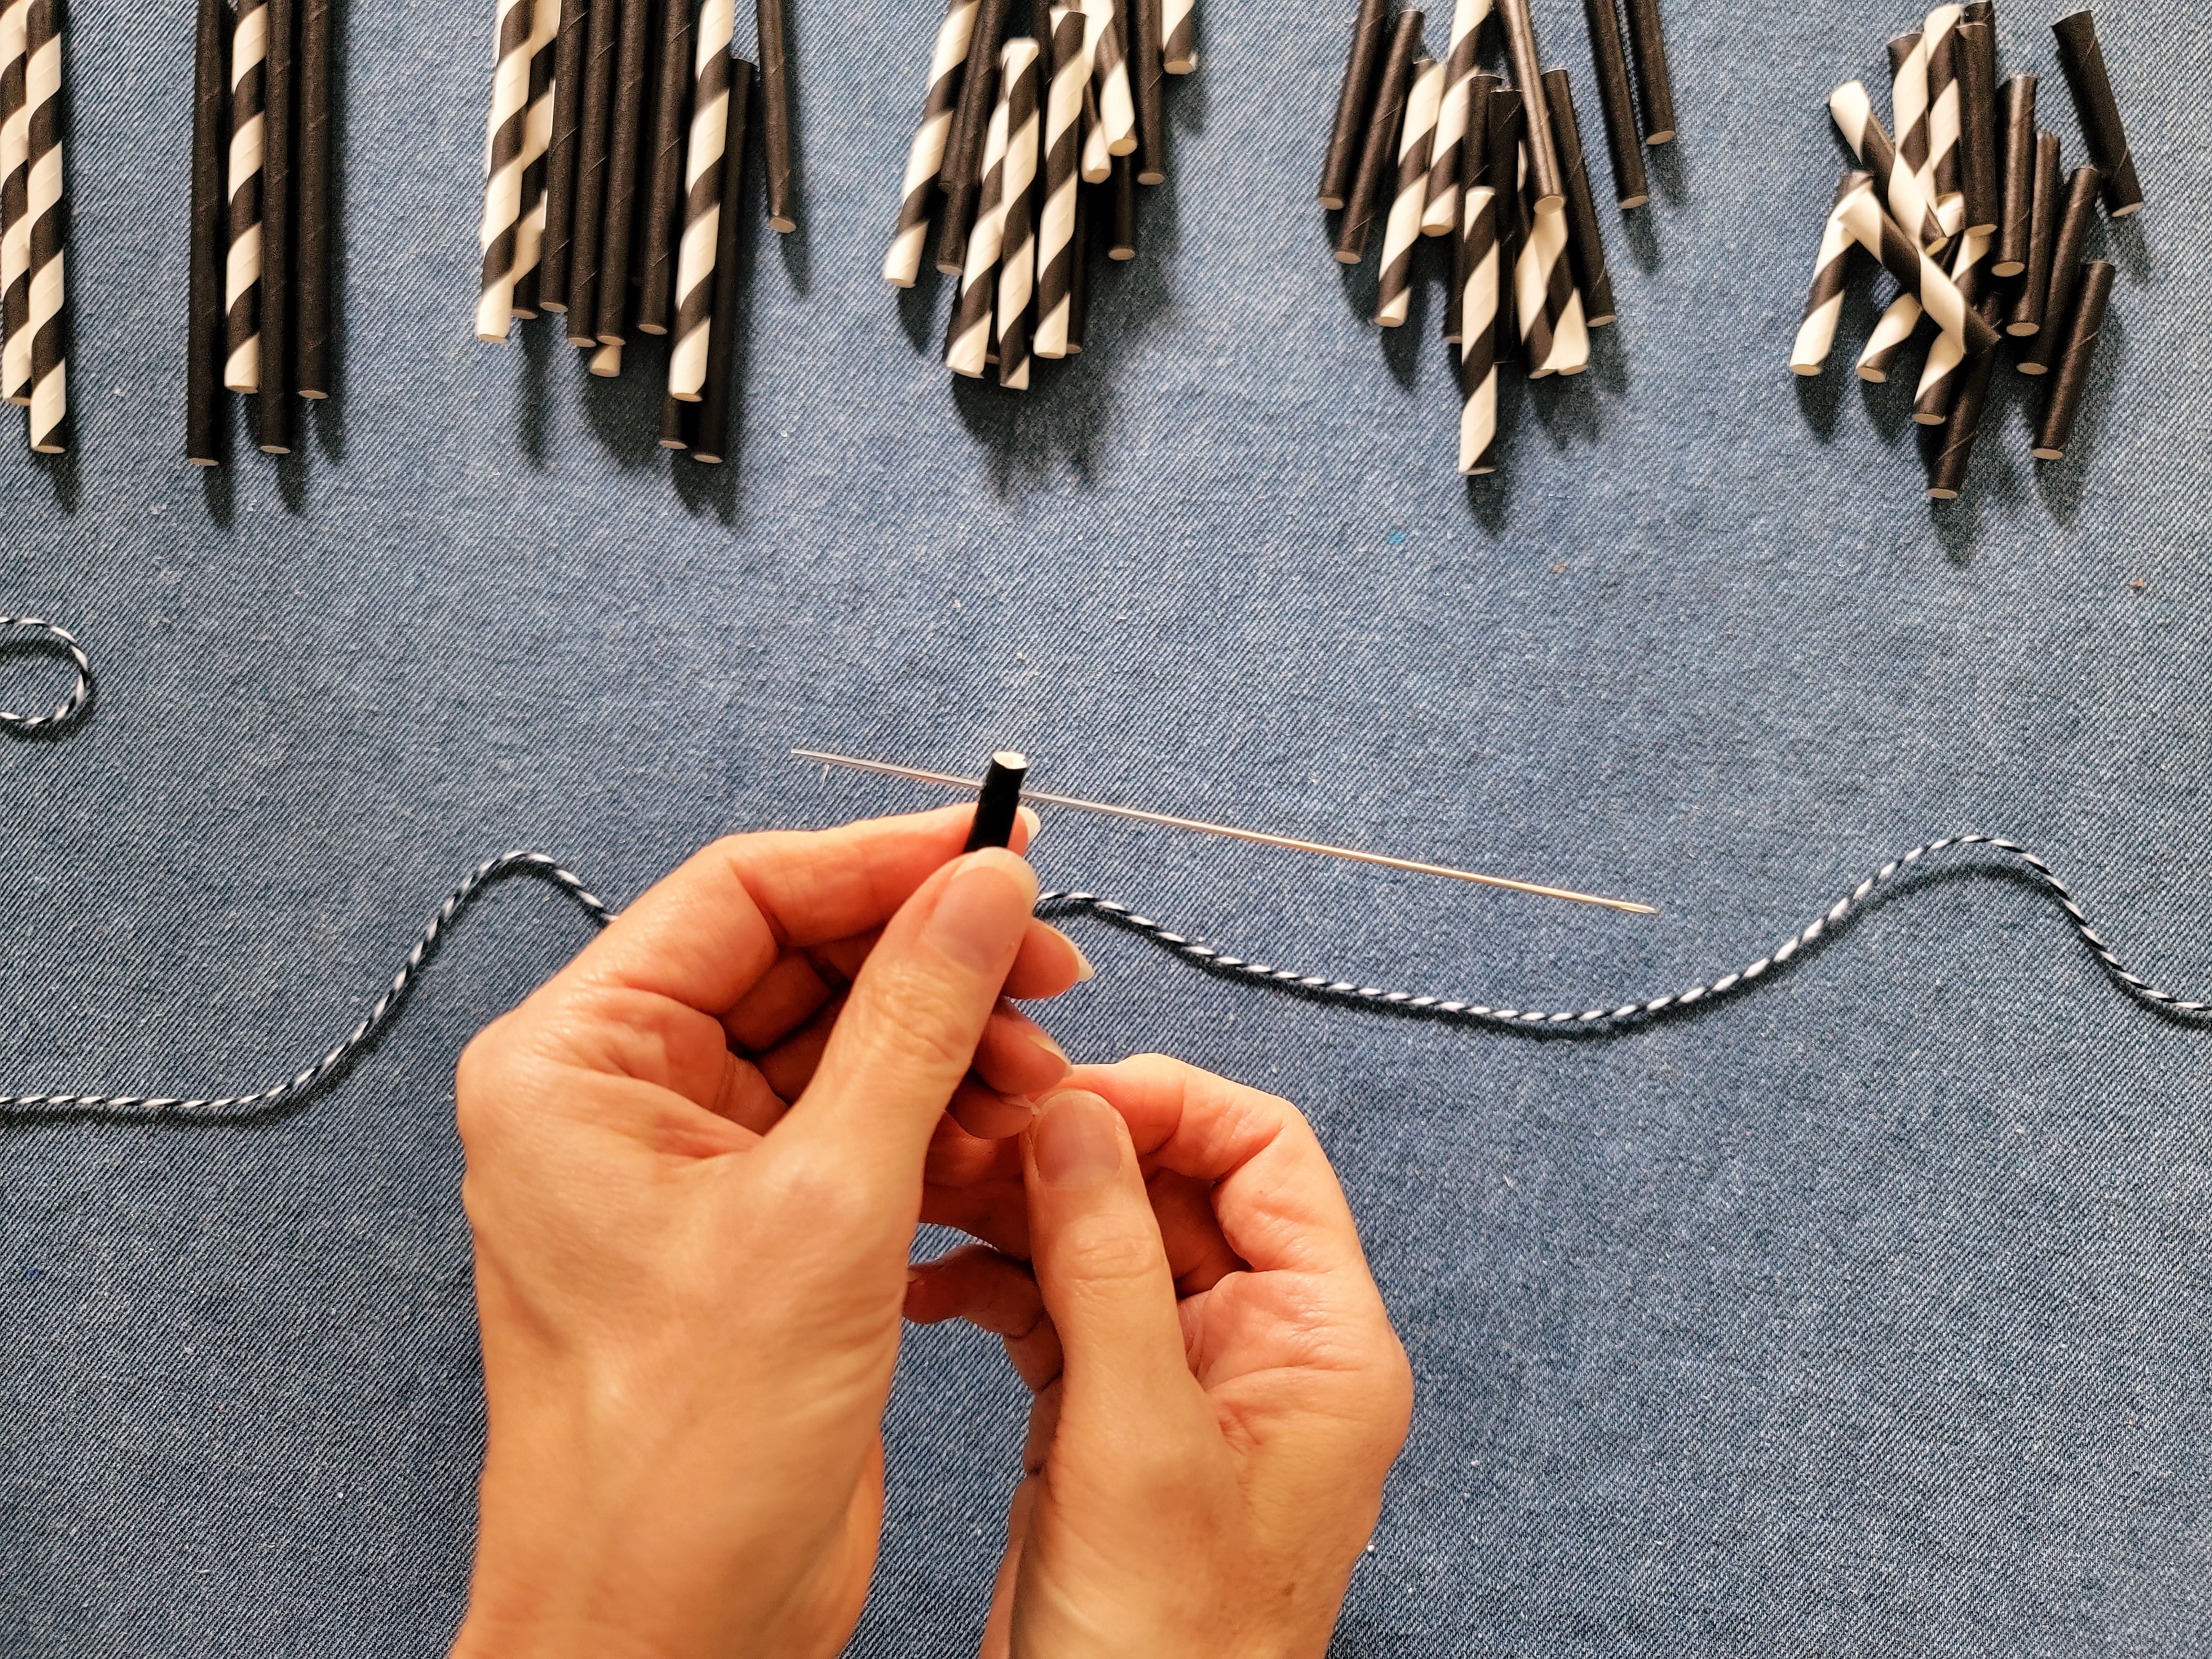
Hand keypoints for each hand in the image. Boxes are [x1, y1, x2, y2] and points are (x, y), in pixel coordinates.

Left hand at [447, 807, 1087, 1658]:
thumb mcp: (827, 1208)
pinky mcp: (760, 1223)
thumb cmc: (680, 1460)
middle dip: (932, 964)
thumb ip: (915, 1026)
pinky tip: (1011, 1139)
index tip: (994, 851)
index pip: (743, 896)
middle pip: (801, 962)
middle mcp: (625, 1096)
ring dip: (954, 1051)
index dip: (879, 863)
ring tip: (1040, 1079)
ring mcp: (695, 1161)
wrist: (669, 1629)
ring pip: (845, 1044)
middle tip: (1045, 967)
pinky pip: (861, 1124)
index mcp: (577, 1063)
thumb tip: (981, 891)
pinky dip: (944, 1125)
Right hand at [907, 1056, 1413, 1658]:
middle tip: (969, 1139)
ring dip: (1017, 1213)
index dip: (1166, 1106)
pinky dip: (995, 1284)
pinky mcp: (1114, 1415)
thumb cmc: (1168, 1650)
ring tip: (929, 1198)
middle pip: (1174, 1187)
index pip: (1265, 1153)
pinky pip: (1060, 1308)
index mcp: (1323, 1341)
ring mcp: (1186, 1381)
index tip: (1065, 1096)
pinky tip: (931, 1283)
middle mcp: (1265, 1347)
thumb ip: (1107, 1263)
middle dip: (1069, 1156)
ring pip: (1104, 1241)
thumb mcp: (1135, 1437)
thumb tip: (1080, 1115)